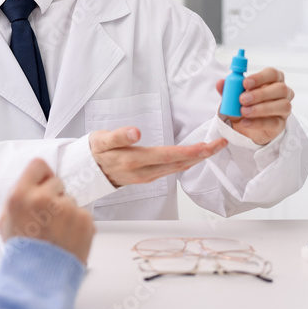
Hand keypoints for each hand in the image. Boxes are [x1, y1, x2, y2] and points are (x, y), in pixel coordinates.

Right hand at [0, 159, 94, 264]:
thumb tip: (31, 182)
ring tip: (56, 233)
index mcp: (20, 196)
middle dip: (53, 196)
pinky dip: (77, 224)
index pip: (38, 165)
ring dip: (65, 212)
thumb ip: (18, 197)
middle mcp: (43, 199)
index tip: (42, 186)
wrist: (41, 279)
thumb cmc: (23, 253)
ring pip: (70, 199)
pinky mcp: (84, 220)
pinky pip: (82, 213)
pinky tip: (66, 238)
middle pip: (56, 182)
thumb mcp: (6, 221)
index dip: (41, 176)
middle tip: (47, 218)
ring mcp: (67, 209)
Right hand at [89, 127, 227, 188]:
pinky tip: (194, 156)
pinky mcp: (148, 176)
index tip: (209, 144)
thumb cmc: (95, 152)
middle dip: (202, 154)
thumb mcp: (101, 140)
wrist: (86, 172)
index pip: (169, 156)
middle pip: (179, 164)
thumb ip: (119, 136)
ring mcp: (147, 177)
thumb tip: (135, 132)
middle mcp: (144, 172)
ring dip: (197, 158)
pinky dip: (186, 162)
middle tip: (221, 143)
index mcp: (134, 161)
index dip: (191, 151)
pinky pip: (172, 170)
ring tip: (213, 148)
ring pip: (178, 168)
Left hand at [217, 67, 293, 144]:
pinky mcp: (281, 124)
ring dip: (261, 108)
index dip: (260, 77)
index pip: (273, 73)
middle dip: (260, 93)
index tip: (245, 83)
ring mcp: (284, 109)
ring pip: (283, 105)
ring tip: (244, 111)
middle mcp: (283, 93)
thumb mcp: (234, 97)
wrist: (245, 126)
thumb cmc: (244, 105)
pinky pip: (274, 122)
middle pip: (280, 88)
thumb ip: (228, 90)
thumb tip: (220, 83)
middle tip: (242, 99)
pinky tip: (245, 122)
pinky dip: (258, 123)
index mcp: (272, 80)